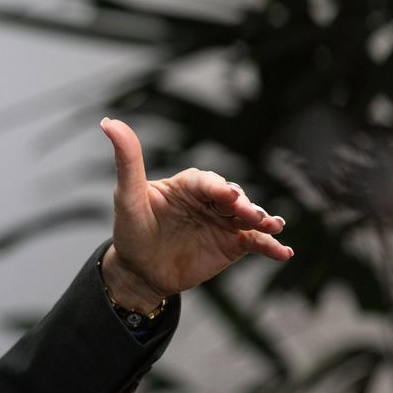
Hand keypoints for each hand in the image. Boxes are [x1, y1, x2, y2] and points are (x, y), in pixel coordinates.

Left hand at [98, 117, 291, 310]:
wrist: (140, 270)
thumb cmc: (131, 228)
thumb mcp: (127, 196)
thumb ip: (127, 161)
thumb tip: (109, 122)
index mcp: (186, 184)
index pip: (205, 181)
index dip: (216, 188)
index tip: (226, 195)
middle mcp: (209, 199)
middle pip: (232, 197)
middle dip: (244, 204)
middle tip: (251, 215)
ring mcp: (224, 221)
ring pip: (249, 217)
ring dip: (263, 220)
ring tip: (273, 227)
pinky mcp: (233, 244)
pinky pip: (256, 242)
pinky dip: (271, 246)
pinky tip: (283, 252)